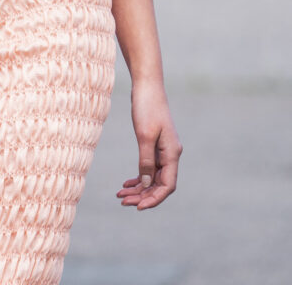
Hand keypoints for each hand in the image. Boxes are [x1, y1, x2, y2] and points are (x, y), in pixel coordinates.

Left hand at [117, 78, 181, 209]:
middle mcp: (170, 154)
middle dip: (142, 196)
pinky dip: (138, 177)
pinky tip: (126, 184)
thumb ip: (145, 161)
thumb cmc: (147, 107)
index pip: (167, 185)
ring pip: (152, 177)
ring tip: (120, 196)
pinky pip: (149, 167)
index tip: (137, 207)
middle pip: (159, 184)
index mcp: (172, 153)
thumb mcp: (144, 135)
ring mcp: (163, 150)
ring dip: (138, 188)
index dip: (154, 199)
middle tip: (123, 202)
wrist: (147, 85)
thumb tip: (145, 184)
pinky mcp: (154, 144)